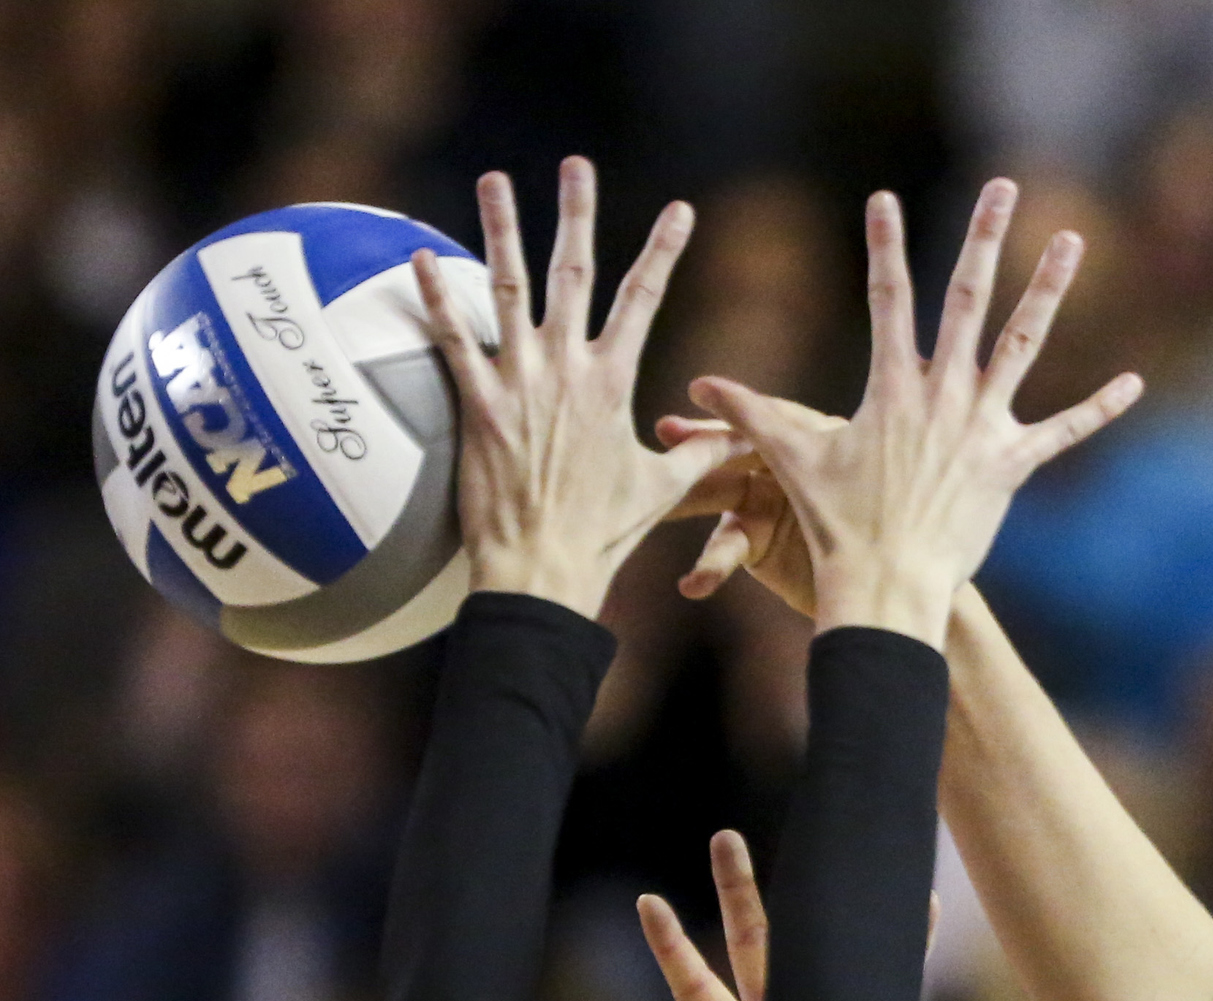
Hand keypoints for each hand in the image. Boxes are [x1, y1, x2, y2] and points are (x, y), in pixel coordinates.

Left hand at [412, 157, 736, 618]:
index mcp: (614, 384)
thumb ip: (697, 455)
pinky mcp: (477, 403)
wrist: (544, 568)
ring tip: (495, 181)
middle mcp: (567, 369)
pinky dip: (435, 296)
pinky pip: (452, 338)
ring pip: (508, 287)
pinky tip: (420, 257)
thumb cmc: (603, 535)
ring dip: (501, 229)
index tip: (680, 210)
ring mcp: (519, 382)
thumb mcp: (660, 490)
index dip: (665, 251)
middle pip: (574, 273)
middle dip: (578, 214)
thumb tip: (736, 439)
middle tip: (578, 165)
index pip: (646, 300)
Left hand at [640, 827, 939, 1000]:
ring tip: (821, 843)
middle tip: (724, 836)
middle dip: (737, 889)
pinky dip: (901, 943)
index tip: (647, 902)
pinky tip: (917, 905)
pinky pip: (882, 977)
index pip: (697, 992)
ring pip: (811, 948)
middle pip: (749, 944)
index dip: (672, 950)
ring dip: (815, 899)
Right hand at [684, 179, 1141, 646]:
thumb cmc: (834, 526)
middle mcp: (942, 394)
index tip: (881, 198)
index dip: (883, 246)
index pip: (887, 298)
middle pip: (967, 298)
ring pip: (1024, 343)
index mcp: (891, 386)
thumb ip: (750, 412)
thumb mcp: (790, 459)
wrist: (885, 583)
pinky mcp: (1012, 466)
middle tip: (1004, 186)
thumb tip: (694, 387)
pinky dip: (1099, 408)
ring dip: (1048, 288)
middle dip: (983, 236)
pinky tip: (1134, 382)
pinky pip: (1064, 431)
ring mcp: (982, 427)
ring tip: (1073, 239)